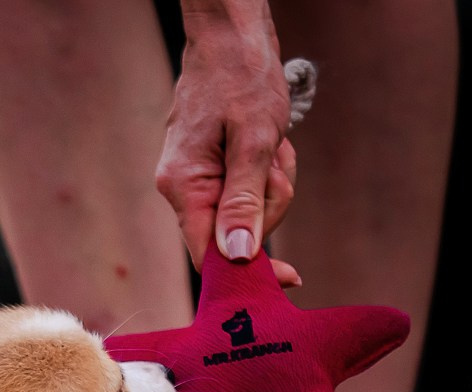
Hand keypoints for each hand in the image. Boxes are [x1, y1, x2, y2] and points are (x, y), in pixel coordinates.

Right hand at [155, 5, 300, 286]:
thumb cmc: (241, 77)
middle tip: (276, 161)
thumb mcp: (254, 140)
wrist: (229, 35)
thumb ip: (244, 202)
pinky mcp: (210, 169)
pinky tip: (267, 142)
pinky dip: (265, 170)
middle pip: (234, 233)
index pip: (209, 254)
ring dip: (272, 181)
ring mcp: (195, 178)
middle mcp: (182, 188)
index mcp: (184, 186)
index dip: (247, 271)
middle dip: (269, 202)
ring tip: (272, 143)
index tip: (289, 277)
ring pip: (247, 209)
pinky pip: (246, 188)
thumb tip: (237, 257)